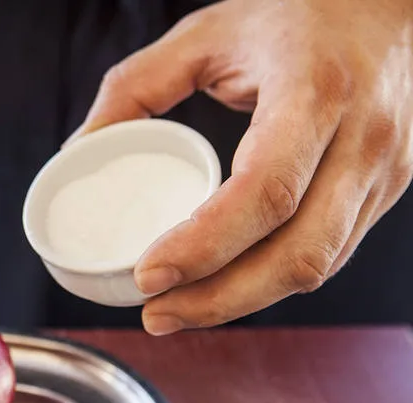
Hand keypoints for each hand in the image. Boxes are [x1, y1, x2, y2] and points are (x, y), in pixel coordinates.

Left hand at [74, 0, 412, 333]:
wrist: (391, 5)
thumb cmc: (299, 13)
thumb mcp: (206, 33)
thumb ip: (135, 87)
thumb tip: (79, 149)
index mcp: (314, 91)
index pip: (264, 190)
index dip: (205, 245)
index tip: (149, 274)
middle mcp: (362, 137)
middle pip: (296, 252)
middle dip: (219, 299)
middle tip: (154, 314)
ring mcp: (383, 170)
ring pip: (316, 266)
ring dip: (241, 302)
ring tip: (177, 311)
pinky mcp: (386, 191)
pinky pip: (328, 256)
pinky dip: (271, 282)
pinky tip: (226, 287)